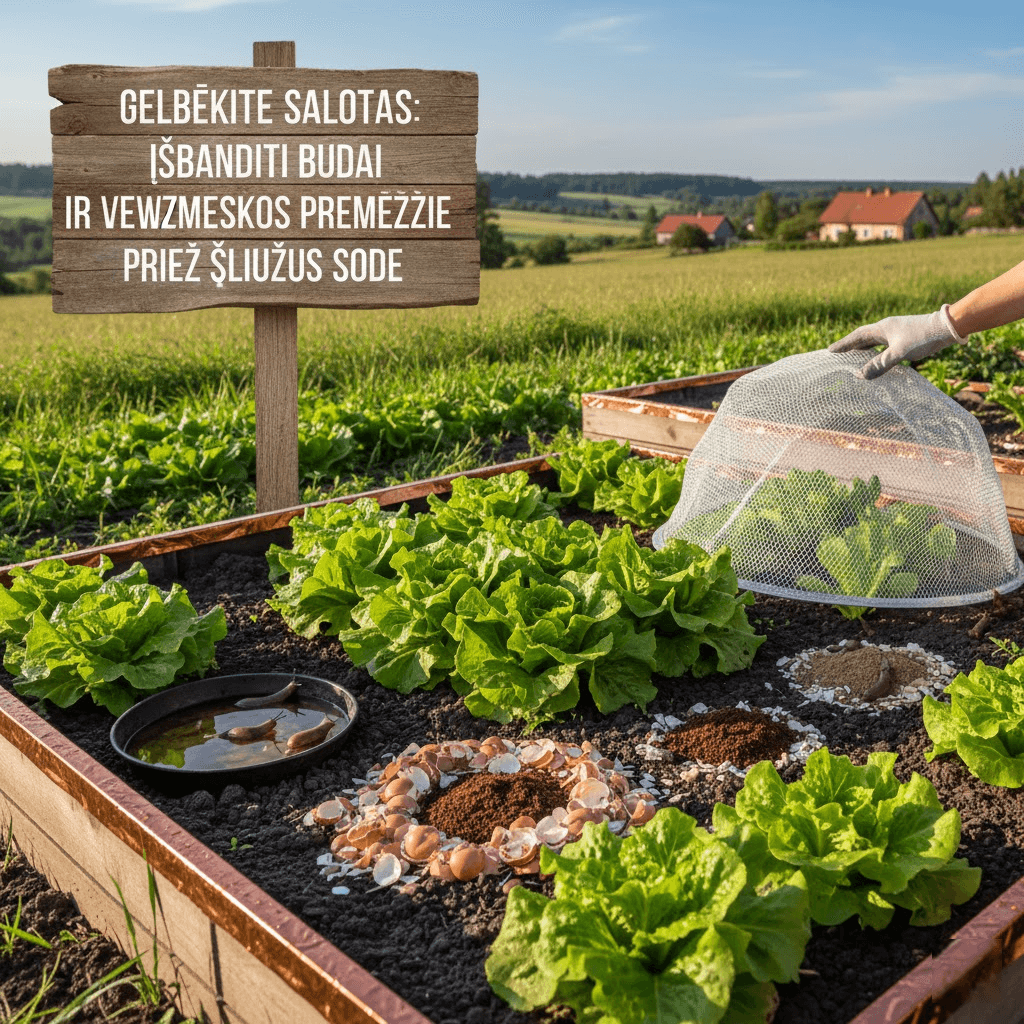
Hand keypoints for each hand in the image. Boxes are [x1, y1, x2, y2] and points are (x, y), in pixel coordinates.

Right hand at [828, 305, 966, 379]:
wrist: (948, 327)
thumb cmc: (922, 338)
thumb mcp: (899, 353)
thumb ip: (880, 364)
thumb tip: (860, 376)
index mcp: (882, 328)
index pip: (857, 336)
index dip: (843, 344)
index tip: (830, 351)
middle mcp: (887, 327)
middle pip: (863, 337)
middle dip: (850, 346)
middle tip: (838, 353)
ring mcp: (896, 331)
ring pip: (874, 341)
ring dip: (863, 349)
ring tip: (853, 356)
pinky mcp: (905, 336)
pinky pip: (884, 344)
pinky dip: (876, 351)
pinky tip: (878, 357)